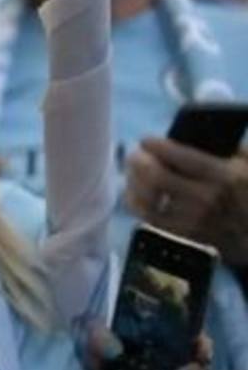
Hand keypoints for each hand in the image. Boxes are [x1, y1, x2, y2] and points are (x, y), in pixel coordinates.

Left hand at [124, 139, 247, 263]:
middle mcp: (205, 198)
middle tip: (135, 155)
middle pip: (154, 175)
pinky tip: (135, 193)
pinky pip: (147, 217)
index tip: (147, 141)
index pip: (177, 155)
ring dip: (133, 181)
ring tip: (132, 172)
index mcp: (223, 175)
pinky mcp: (181, 236)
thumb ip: (224, 147)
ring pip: (145, 198)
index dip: (155, 145)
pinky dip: (136, 203)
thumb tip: (188, 134)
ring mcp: (191, 220)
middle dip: (139, 161)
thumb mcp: (247, 163)